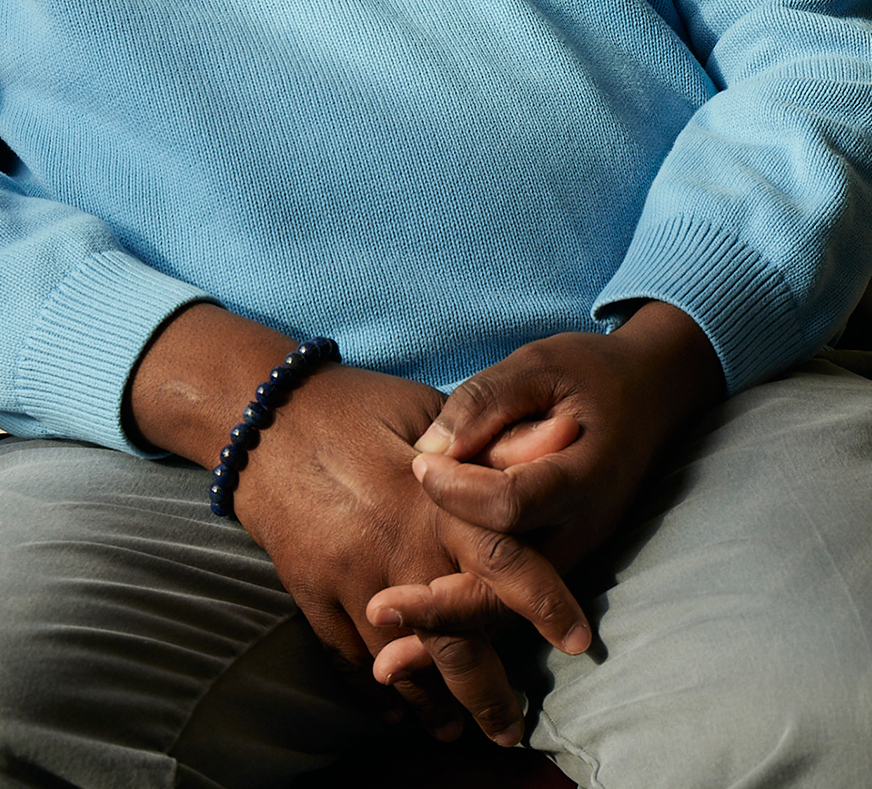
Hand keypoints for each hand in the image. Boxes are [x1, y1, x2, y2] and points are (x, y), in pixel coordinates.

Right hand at [126, 304, 592, 746]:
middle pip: (451, 641)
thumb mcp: (426, 411)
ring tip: (461, 731)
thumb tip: (559, 444)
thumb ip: (485, 444)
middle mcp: (392, 548)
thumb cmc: (353, 405)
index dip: (542, 601)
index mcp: (429, 500)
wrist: (259, 414)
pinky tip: (397, 709)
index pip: (500, 558)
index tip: (580, 642)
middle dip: (488, 693)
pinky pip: (346, 655)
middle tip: (512, 730)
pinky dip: (374, 689)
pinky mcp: (308, 588)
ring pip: (398, 661)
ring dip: (432, 703)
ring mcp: (346, 575)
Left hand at [365, 303, 723, 673]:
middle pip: (512, 584)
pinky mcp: (554, 558)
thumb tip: (432, 449)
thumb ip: (487, 403)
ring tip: (388, 664)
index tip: (419, 469)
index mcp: (582, 475)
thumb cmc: (586, 374)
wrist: (651, 393)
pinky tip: (414, 650)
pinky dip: (464, 624)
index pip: (516, 501)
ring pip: (509, 608)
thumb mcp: (538, 368)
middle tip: (379, 611)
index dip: (462, 492)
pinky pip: (508, 600)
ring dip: (449, 634)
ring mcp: (570, 551)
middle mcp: (580, 527)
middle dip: (445, 606)